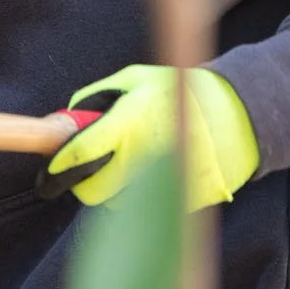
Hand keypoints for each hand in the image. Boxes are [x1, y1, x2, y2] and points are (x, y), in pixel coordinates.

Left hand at [38, 64, 258, 208]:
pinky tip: (156, 173)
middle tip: (90, 170)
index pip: (81, 155)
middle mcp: (144, 158)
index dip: (60, 165)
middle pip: (93, 193)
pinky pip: (147, 210)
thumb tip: (65, 119)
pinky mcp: (181, 203)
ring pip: (118, 205)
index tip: (51, 169)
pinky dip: (143, 197)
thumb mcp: (136, 78)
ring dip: (115, 191)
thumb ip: (96, 96)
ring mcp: (163, 185)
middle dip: (85, 184)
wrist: (238, 115)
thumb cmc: (181, 91)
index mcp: (130, 123)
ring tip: (130, 165)